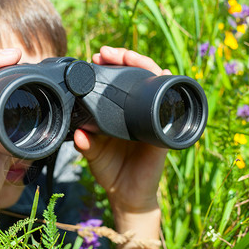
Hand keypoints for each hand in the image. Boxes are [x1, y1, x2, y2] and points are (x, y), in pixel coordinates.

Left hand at [74, 46, 170, 213]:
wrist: (128, 195)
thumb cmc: (111, 172)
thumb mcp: (93, 156)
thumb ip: (86, 145)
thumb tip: (79, 132)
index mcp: (120, 113)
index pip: (118, 83)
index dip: (110, 67)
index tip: (96, 58)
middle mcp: (137, 111)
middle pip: (137, 76)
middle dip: (124, 59)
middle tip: (106, 53)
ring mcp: (152, 117)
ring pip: (153, 82)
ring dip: (142, 65)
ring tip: (126, 57)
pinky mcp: (163, 129)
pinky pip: (169, 105)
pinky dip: (167, 88)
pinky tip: (162, 74)